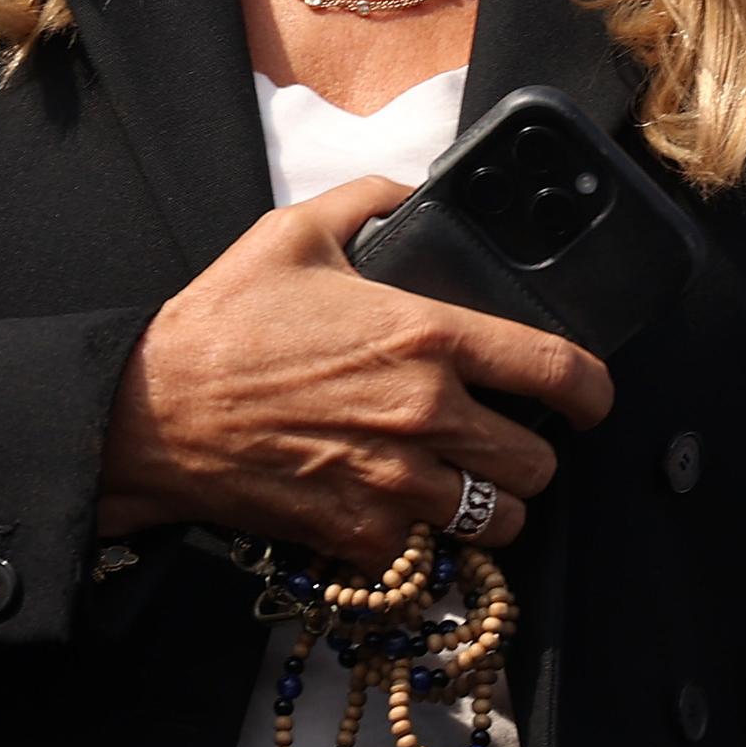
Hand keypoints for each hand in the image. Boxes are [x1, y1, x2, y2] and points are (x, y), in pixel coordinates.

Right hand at [96, 176, 613, 561]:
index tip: (592, 399)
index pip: (560, 373)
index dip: (595, 392)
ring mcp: (395, 485)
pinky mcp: (359, 535)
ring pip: (498, 520)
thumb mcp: (296, 232)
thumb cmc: (222, 323)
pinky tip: (397, 508)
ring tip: (460, 485)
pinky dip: (422, 539)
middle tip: (503, 441)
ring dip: (488, 505)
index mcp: (427, 336)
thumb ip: (372, 200)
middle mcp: (426, 416)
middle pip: (539, 464)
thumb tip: (415, 193)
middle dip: (531, 454)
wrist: (150, 413)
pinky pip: (428, 553)